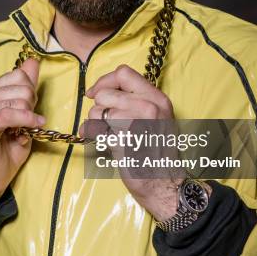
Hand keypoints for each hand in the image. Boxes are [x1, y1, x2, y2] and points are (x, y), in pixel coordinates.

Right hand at [0, 58, 44, 203]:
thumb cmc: (7, 146)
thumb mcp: (22, 113)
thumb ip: (27, 88)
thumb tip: (34, 61)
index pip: (19, 75)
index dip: (31, 92)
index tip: (30, 109)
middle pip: (22, 86)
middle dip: (31, 104)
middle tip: (27, 122)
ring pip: (17, 100)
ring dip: (28, 116)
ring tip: (24, 129)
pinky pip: (9, 114)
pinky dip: (25, 120)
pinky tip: (32, 128)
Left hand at [79, 64, 181, 220]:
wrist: (164, 182)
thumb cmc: (156, 150)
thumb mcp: (156, 117)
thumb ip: (135, 100)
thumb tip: (101, 90)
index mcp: (157, 98)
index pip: (123, 73)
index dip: (104, 82)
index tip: (96, 94)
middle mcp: (149, 107)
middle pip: (105, 94)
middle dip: (98, 109)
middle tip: (105, 123)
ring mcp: (137, 124)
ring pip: (98, 112)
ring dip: (95, 124)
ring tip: (106, 134)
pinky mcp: (124, 141)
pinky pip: (96, 130)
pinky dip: (92, 136)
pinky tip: (100, 142)